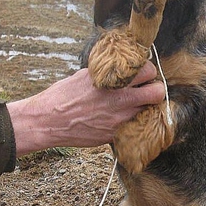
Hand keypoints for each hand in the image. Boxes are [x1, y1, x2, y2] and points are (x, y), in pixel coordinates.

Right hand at [6, 61, 164, 156]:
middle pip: (157, 93)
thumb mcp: (85, 75)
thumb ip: (106, 74)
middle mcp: (120, 100)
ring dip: (145, 108)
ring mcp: (119, 120)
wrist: (48, 121)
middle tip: (146, 90)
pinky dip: (132, 123)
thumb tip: (120, 69)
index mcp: (112, 81)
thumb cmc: (62, 96)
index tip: (142, 74)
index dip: (147, 72)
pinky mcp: (114, 135)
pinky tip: (121, 120)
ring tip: (134, 106)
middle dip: (155, 90)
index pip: (147, 71)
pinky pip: (134, 128)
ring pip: (150, 113)